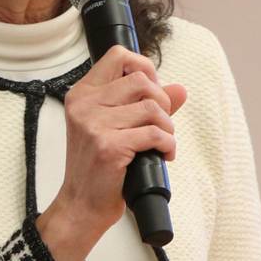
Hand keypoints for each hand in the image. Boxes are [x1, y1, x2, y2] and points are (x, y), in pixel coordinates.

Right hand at [37, 46, 186, 260]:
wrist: (81, 205)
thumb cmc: (96, 167)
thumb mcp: (113, 128)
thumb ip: (145, 105)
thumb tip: (179, 89)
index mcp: (82, 94)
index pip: (118, 56)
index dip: (144, 67)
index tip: (152, 91)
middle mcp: (84, 105)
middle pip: (141, 80)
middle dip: (162, 101)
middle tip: (161, 123)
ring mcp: (94, 125)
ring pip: (152, 108)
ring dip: (167, 127)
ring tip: (162, 142)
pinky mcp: (108, 146)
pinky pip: (154, 134)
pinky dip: (168, 144)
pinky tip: (163, 155)